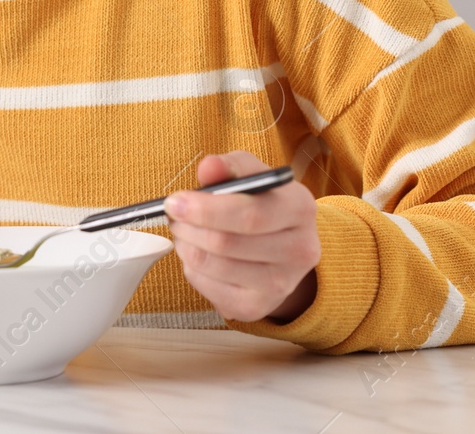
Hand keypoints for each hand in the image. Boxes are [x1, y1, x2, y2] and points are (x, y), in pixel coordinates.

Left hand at [163, 152, 320, 323]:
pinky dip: (192, 267)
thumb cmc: (262, 204)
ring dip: (186, 245)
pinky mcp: (257, 307)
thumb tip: (209, 167)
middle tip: (173, 215)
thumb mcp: (252, 176)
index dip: (205, 209)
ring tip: (183, 230)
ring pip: (213, 265)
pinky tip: (197, 252)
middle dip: (189, 226)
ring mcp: (280, 284)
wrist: (283, 247)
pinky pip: (207, 286)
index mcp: (301, 209)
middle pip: (227, 243)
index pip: (249, 214)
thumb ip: (230, 167)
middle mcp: (300, 250)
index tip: (175, 201)